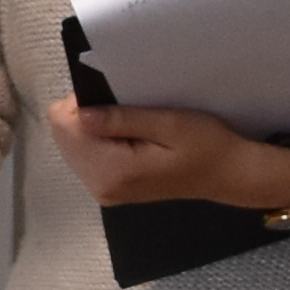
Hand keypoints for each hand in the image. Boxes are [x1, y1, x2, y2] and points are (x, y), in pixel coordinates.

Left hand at [46, 98, 289, 210]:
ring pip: (70, 144)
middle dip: (86, 115)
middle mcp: (100, 186)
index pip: (64, 126)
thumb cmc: (205, 145)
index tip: (113, 99)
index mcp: (113, 171)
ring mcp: (102, 190)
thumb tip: (79, 113)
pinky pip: (84, 155)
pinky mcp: (108, 188)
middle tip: (124, 111)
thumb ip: (121, 119)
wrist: (226, 175)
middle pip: (62, 135)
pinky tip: (126, 138)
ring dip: (92, 128)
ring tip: (129, 125)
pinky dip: (98, 140)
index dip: (82, 103)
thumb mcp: (168, 124)